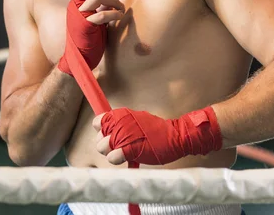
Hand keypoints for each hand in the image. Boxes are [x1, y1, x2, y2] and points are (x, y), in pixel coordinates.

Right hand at [57, 0, 124, 75]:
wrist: (79, 57)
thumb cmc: (87, 37)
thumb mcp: (90, 17)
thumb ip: (97, 7)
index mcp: (76, 3)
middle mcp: (75, 7)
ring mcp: (79, 16)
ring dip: (113, 1)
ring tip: (120, 9)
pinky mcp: (86, 27)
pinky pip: (102, 15)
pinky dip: (114, 14)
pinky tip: (119, 17)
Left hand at [93, 107, 222, 165]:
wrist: (176, 136)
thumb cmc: (157, 130)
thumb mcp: (137, 119)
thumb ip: (121, 124)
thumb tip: (109, 131)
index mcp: (121, 114)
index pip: (97, 122)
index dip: (102, 131)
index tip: (109, 135)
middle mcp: (119, 123)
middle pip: (98, 138)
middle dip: (106, 145)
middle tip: (119, 147)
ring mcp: (123, 136)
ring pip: (102, 148)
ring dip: (111, 153)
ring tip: (124, 152)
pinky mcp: (129, 149)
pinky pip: (112, 157)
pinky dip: (117, 160)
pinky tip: (126, 158)